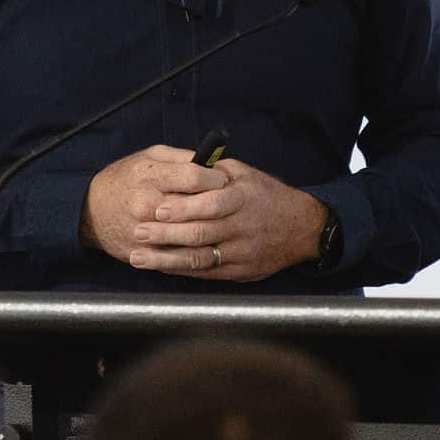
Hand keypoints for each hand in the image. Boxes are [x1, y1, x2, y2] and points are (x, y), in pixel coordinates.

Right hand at [80, 145, 228, 264]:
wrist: (91, 210)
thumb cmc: (124, 179)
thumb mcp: (150, 156)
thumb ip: (181, 158)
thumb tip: (212, 162)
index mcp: (150, 175)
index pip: (194, 177)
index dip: (215, 178)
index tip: (223, 180)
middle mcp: (148, 204)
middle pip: (196, 207)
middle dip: (217, 204)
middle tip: (226, 202)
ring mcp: (146, 231)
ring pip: (191, 235)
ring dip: (210, 230)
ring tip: (218, 222)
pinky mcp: (145, 252)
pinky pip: (178, 256)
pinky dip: (194, 250)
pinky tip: (203, 243)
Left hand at [127, 157, 326, 281]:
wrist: (301, 228)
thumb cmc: (267, 196)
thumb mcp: (245, 174)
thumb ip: (214, 172)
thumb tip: (182, 166)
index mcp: (243, 198)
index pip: (211, 204)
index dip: (183, 208)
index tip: (157, 208)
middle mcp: (243, 227)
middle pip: (200, 234)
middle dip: (165, 235)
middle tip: (138, 233)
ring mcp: (242, 253)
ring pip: (199, 259)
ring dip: (165, 259)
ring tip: (138, 257)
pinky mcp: (241, 272)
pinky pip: (206, 273)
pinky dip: (181, 270)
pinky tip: (160, 266)